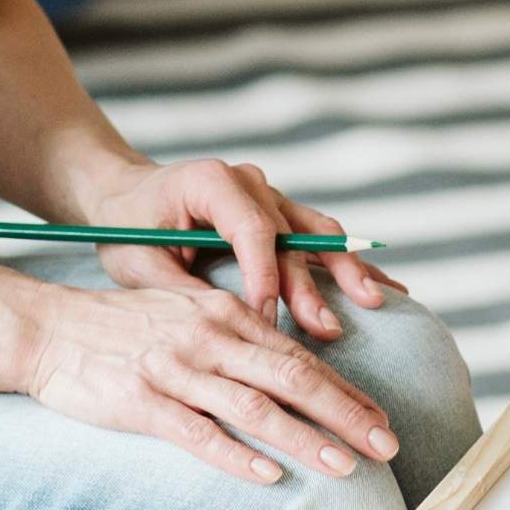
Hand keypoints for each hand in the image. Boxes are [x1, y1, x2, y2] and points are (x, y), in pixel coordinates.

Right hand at [22, 276, 399, 483]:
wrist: (47, 328)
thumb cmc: (124, 327)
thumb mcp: (190, 316)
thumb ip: (238, 339)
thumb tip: (292, 372)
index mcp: (227, 315)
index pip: (301, 356)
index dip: (347, 390)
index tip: (381, 420)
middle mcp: (209, 337)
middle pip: (294, 378)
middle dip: (347, 415)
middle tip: (387, 446)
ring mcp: (176, 369)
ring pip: (256, 407)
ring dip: (306, 439)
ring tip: (346, 466)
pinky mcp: (141, 401)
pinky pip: (198, 433)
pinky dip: (238, 455)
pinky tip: (271, 477)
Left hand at [77, 157, 405, 341]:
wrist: (124, 196)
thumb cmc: (126, 228)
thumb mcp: (136, 263)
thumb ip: (179, 289)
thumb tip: (226, 326)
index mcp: (213, 182)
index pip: (251, 231)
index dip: (264, 277)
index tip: (266, 321)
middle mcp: (251, 183)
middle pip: (293, 234)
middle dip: (312, 285)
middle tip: (327, 328)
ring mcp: (272, 196)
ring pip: (318, 233)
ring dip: (345, 271)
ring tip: (374, 303)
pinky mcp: (282, 216)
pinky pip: (321, 240)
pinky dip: (348, 266)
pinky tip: (385, 290)